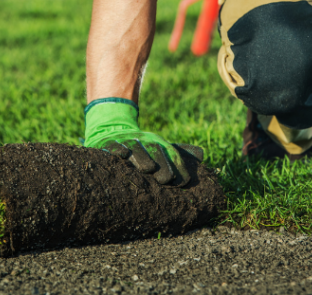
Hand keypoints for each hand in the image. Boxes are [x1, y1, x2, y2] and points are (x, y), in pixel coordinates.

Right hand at [83, 99, 203, 185]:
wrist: (112, 129)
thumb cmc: (141, 145)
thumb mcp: (160, 146)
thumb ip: (179, 152)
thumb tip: (202, 154)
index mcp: (158, 142)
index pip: (171, 154)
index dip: (177, 167)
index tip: (182, 182)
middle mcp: (144, 140)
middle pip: (154, 151)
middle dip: (161, 164)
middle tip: (166, 180)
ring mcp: (126, 141)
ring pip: (136, 148)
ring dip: (142, 157)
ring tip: (148, 169)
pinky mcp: (109, 143)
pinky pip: (113, 145)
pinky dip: (118, 149)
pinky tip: (123, 155)